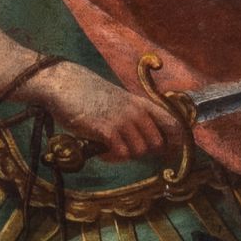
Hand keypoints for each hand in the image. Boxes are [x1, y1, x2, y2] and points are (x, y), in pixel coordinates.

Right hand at [43, 61, 172, 160]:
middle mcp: (136, 111)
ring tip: (109, 150)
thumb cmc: (86, 94)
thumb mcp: (117, 100)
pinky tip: (101, 151)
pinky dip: (111, 157)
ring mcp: (122, 120)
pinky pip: (121, 154)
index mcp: (140, 103)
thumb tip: (144, 141)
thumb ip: (131, 115)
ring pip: (139, 151)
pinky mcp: (107, 129)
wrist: (63, 83)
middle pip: (156, 144)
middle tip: (125, 150)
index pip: (172, 123)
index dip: (177, 141)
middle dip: (142, 152)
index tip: (170, 153)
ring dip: (124, 156)